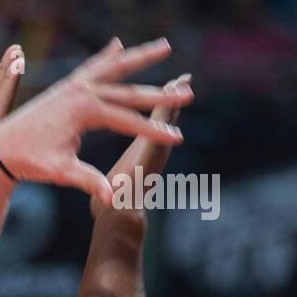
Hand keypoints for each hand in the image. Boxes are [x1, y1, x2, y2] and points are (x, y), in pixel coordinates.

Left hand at [0, 37, 191, 205]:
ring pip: (113, 69)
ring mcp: (72, 86)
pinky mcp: (65, 87)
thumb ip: (88, 180)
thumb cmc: (29, 161)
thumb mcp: (60, 172)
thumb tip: (110, 197)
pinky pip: (91, 68)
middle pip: (128, 93)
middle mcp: (80, 91)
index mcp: (84, 110)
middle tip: (189, 93)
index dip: (153, 132)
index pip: (127, 122)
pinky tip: (117, 44)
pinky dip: (106, 57)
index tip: (178, 139)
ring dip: (139, 58)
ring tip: (165, 46)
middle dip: (160, 95)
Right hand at [93, 73, 191, 219]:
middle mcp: (155, 152)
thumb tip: (116, 204)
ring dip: (169, 102)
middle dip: (174, 98)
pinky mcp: (147, 152)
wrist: (119, 217)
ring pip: (164, 122)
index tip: (174, 88)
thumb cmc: (113, 204)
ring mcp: (153, 152)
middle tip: (185, 79)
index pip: (157, 125)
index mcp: (144, 156)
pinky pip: (154, 126)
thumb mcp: (111, 197)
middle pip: (167, 119)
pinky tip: (158, 102)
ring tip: (175, 84)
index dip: (164, 106)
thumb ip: (112, 193)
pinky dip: (160, 110)